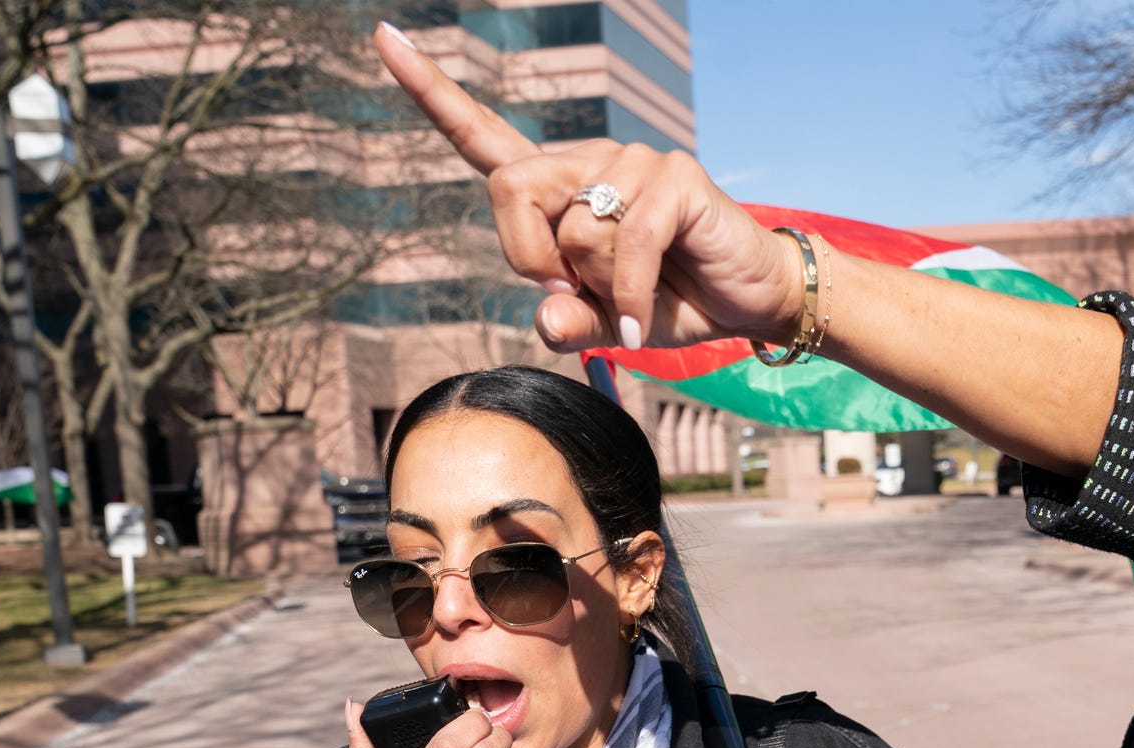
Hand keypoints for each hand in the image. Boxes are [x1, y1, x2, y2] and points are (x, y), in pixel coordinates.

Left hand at [373, 23, 800, 352]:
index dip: (432, 90)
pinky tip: (642, 322)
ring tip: (638, 292)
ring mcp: (633, 162)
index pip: (483, 136)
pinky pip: (627, 243)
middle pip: (511, 189)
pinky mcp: (674, 178)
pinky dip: (629, 296)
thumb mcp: (606, 324)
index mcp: (560, 187)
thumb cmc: (670, 303)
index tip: (385, 37)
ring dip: (601, 282)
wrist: (748, 302)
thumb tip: (545, 316)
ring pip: (575, 229)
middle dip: (530, 257)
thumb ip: (568, 323)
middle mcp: (590, 162)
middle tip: (574, 293)